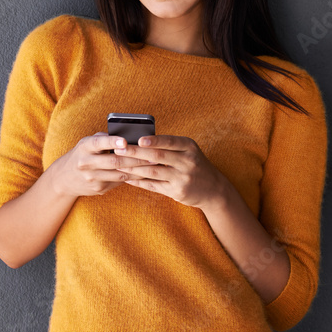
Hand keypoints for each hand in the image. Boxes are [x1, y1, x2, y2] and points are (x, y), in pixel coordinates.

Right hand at [50, 132, 157, 197]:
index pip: (98, 143)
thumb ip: (104, 139)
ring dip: (139, 169)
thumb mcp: (87, 143)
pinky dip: (133, 177)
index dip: (112, 142)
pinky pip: (119, 183)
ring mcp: (92, 178)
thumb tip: (129, 137)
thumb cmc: (82, 154)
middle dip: (135, 158)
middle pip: (114, 161)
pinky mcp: (98, 189)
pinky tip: (145, 173)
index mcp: (84, 147)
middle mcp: (86, 163)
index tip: (125, 141)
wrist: (64, 178)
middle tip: (152, 155)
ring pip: (119, 174)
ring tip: (154, 164)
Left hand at [113, 135, 229, 209]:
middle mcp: (187, 161)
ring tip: (117, 164)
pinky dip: (138, 182)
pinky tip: (126, 178)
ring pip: (153, 172)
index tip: (139, 139)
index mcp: (189, 147)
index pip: (170, 141)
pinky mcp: (177, 191)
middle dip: (136, 152)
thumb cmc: (194, 164)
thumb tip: (139, 140)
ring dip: (133, 168)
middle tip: (118, 150)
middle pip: (158, 156)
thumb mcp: (188, 151)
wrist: (214, 189)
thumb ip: (169, 146)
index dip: (154, 140)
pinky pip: (154, 186)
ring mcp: (183, 178)